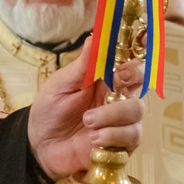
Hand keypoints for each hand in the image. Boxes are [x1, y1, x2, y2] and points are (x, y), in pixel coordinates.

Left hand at [28, 57, 145, 182]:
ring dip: (111, 115)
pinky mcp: (121, 143)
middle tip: (112, 88)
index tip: (124, 68)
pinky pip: (131, 137)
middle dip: (129, 83)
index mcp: (106, 78)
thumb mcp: (61, 85)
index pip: (132, 63)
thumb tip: (94, 37)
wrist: (41, 145)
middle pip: (141, 84)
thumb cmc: (51, 111)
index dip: (136, 62)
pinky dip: (112, 136)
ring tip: (87, 121)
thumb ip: (81, 66)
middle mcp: (118, 97)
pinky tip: (94, 140)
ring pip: (136, 111)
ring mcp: (122, 121)